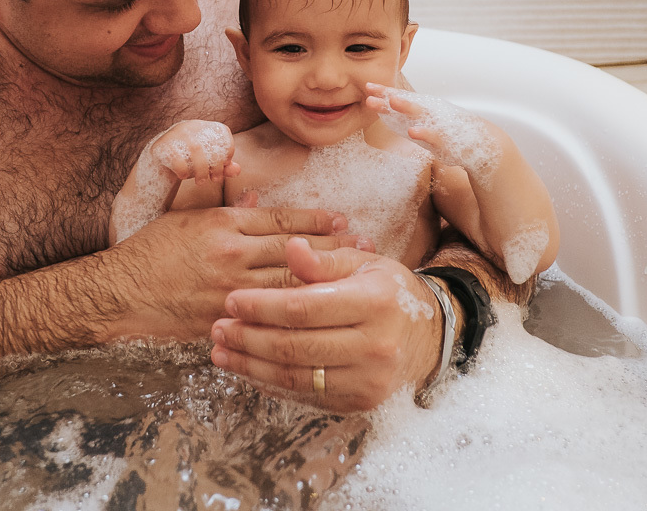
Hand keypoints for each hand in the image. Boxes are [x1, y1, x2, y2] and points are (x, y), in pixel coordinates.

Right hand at [106, 206, 371, 340]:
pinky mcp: (225, 320)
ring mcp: (229, 291)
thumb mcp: (184, 214)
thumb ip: (221, 202)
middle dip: (334, 251)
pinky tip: (320, 315)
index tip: (343, 222)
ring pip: (288, 285)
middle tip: (367, 249)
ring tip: (356, 281)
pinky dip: (297, 314)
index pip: (281, 221)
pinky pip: (268, 318)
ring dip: (325, 282)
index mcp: (223, 225)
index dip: (316, 222)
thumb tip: (253, 191)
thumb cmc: (151, 250)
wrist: (121, 293)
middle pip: (295, 253)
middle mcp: (231, 255)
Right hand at [149, 120, 239, 183]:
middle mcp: (190, 126)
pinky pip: (176, 157)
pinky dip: (183, 170)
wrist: (159, 162)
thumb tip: (237, 170)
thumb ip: (223, 167)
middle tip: (215, 180)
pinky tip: (182, 176)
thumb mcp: (207, 164)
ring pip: (195, 149)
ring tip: (201, 182)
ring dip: (201, 170)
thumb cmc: (188, 162)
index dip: (228, 150)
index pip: (222, 132)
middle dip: (216, 165)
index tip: (224, 165)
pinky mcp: (162, 145)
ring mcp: (175, 134)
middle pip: (210, 143)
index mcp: (204, 127)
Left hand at [209, 237, 442, 411]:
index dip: (262, 306)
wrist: (428, 337)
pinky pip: (306, 395)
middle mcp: (375, 344)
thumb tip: (290, 246)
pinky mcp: (360, 401)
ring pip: (296, 376)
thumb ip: (323, 258)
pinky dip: (272, 383)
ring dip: (251, 365)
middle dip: (248, 338)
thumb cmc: (387, 292)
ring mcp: (369, 378)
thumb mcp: (363, 264)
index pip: (304, 307)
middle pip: (296, 345)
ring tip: (222, 352)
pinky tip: (248, 370)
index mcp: (374, 301)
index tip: (232, 301)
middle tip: (218, 328)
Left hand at [364, 83, 500, 177]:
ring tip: (392, 101)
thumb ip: (408, 115)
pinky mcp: (448, 141)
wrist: (482, 144)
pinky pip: (434, 137)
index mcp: (424, 110)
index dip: (385, 92)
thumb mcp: (427, 121)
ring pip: (421, 115)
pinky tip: (412, 131)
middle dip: (388, 96)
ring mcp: (439, 125)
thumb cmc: (450, 132)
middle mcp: (431, 114)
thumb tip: (386, 106)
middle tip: (370, 89)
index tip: (367, 86)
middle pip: (406, 102)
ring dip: (407, 107)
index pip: (401, 98)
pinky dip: (424, 133)